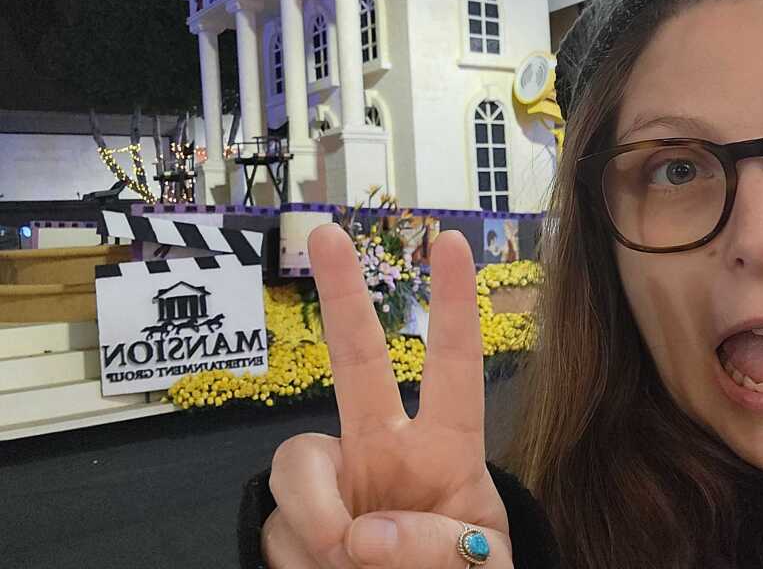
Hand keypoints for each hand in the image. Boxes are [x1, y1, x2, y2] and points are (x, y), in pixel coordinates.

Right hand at [262, 224, 511, 567]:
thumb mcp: (481, 567)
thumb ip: (437, 547)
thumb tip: (361, 536)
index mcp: (445, 449)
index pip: (455, 367)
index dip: (453, 305)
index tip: (452, 242)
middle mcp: (383, 449)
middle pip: (356, 360)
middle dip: (343, 294)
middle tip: (325, 232)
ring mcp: (334, 483)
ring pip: (297, 459)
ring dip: (315, 515)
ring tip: (343, 561)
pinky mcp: (290, 523)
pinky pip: (276, 527)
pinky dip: (299, 560)